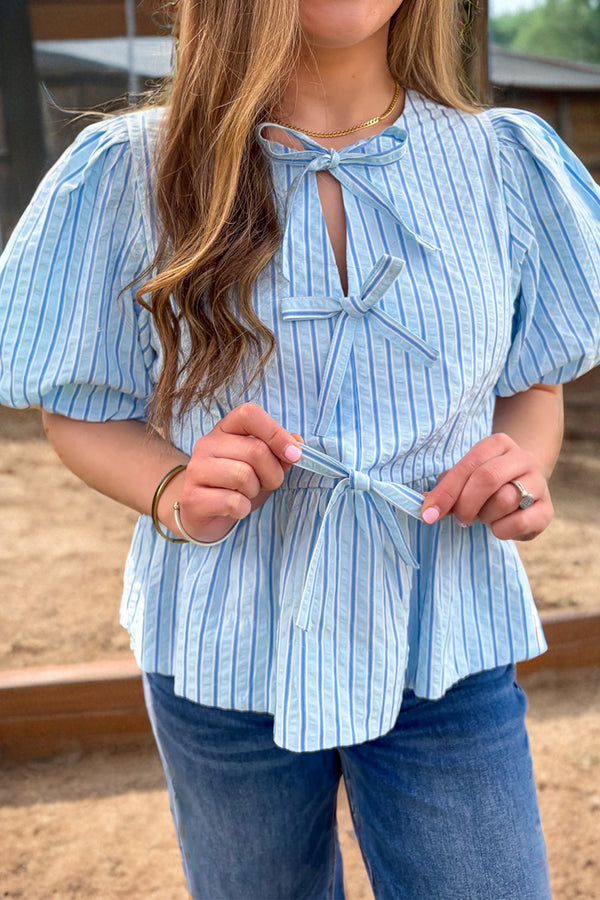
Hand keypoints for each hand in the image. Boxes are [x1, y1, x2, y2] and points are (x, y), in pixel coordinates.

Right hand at [173, 404, 301, 542]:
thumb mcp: (261, 465)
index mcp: (224, 429)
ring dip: (254, 491)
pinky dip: (242, 509)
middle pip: (256, 451)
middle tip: (266, 484)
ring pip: (243, 476)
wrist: (200, 513)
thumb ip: (278, 451)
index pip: (250, 414)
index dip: (276, 433)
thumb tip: (298, 442)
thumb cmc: (235, 485)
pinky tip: (233, 508)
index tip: (294, 454)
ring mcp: (196, 470)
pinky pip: (233, 502)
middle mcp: (207, 444)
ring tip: (245, 494)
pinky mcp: (192, 498)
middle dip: (273, 474)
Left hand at [420, 433, 553, 540]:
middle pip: (487, 479)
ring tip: (484, 516)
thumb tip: (424, 505)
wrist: (524, 490)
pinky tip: (499, 526)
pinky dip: (502, 530)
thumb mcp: (464, 478)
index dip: (446, 492)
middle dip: (465, 504)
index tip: (428, 514)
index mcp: (498, 444)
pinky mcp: (547, 510)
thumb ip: (446, 488)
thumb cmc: (486, 484)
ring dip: (485, 516)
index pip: (469, 465)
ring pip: (504, 500)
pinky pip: (519, 522)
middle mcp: (522, 458)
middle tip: (460, 519)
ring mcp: (539, 483)